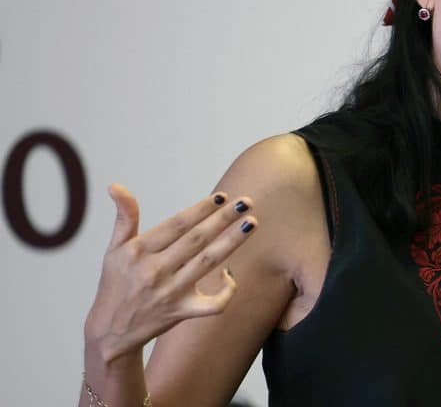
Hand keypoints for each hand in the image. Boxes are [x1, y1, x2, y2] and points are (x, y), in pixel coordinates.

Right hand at [84, 183, 257, 363]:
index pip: (176, 224)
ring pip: (208, 262)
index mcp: (138, 251)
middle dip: (223, 219)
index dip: (200, 209)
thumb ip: (124, 217)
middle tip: (247, 202)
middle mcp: (154, 270)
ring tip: (251, 223)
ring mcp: (169, 292)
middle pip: (197, 239)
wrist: (111, 332)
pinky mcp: (180, 312)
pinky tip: (231, 276)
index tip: (222, 197)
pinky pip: (212, 304)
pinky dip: (226, 292)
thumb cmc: (116, 285)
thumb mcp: (113, 250)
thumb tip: (116, 186)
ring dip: (232, 241)